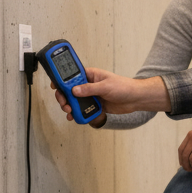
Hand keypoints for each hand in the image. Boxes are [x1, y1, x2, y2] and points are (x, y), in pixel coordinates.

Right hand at [50, 69, 169, 120]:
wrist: (136, 99)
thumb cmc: (124, 87)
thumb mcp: (105, 86)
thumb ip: (89, 89)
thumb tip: (74, 90)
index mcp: (90, 75)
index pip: (72, 75)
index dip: (62, 80)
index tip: (55, 86)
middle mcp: (89, 85)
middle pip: (70, 90)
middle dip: (64, 97)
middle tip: (64, 103)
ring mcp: (91, 96)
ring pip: (75, 101)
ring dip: (70, 106)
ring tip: (69, 112)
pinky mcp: (95, 105)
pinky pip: (83, 109)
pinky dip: (78, 113)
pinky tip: (75, 117)